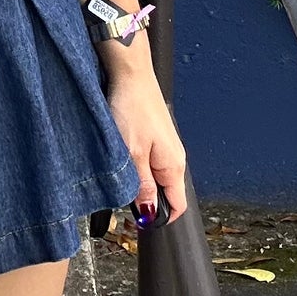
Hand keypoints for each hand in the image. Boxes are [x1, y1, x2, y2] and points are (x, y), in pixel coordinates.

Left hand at [103, 50, 187, 224]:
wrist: (130, 74)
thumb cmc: (132, 108)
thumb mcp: (132, 153)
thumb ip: (141, 185)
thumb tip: (149, 213)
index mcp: (174, 166)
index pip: (177, 206)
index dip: (160, 218)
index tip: (139, 221)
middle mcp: (174, 158)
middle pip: (166, 193)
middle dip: (146, 200)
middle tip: (122, 193)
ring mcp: (165, 147)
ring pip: (155, 177)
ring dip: (138, 181)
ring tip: (119, 171)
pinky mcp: (154, 136)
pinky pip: (149, 161)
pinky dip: (136, 165)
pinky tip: (121, 156)